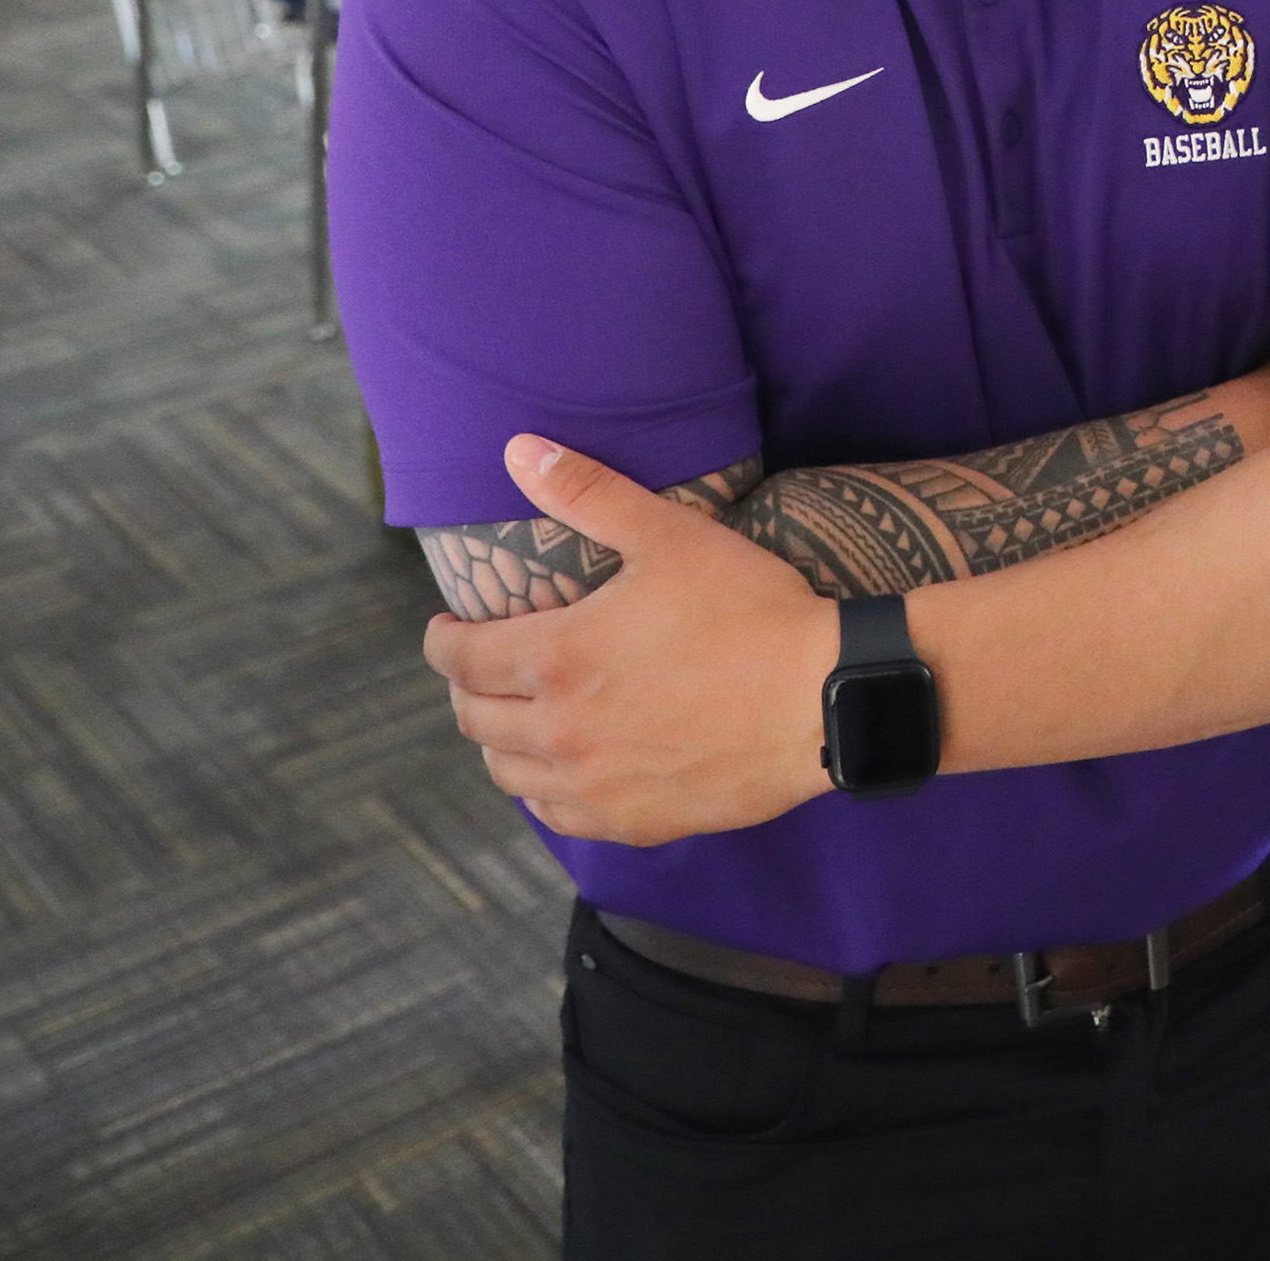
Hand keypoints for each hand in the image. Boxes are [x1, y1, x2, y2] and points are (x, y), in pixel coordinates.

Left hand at [425, 436, 839, 845]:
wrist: (827, 697)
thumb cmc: (750, 609)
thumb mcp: (670, 535)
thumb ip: (588, 492)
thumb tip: (519, 448)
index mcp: (556, 659)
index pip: (459, 658)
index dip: (442, 639)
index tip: (448, 627)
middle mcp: (560, 733)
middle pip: (474, 718)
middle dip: (466, 686)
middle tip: (483, 665)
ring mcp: (595, 786)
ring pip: (506, 774)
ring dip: (499, 741)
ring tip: (518, 715)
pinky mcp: (634, 821)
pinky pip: (557, 815)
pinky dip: (544, 789)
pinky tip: (564, 767)